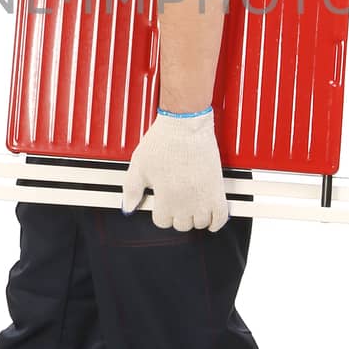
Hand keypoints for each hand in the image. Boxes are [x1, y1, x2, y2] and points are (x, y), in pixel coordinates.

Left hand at [121, 109, 228, 232]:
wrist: (186, 124)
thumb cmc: (163, 140)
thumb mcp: (139, 165)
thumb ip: (131, 189)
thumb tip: (128, 207)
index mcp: (165, 197)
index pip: (162, 221)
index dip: (161, 213)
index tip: (162, 205)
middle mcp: (185, 201)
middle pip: (182, 224)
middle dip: (177, 216)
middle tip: (176, 202)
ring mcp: (203, 196)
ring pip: (200, 223)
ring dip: (195, 218)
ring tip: (191, 206)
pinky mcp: (216, 188)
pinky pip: (220, 216)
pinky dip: (216, 222)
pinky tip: (210, 219)